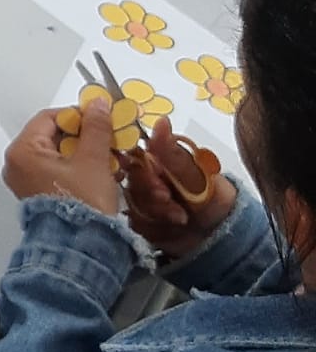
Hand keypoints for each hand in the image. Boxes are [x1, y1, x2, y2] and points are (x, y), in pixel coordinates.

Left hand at [4, 99, 120, 214]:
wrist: (81, 248)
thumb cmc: (82, 206)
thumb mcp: (93, 159)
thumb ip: (95, 128)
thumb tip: (97, 105)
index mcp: (23, 151)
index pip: (50, 118)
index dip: (77, 115)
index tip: (99, 117)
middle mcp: (18, 165)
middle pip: (53, 135)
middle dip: (85, 136)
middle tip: (107, 136)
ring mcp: (26, 181)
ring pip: (59, 154)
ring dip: (85, 152)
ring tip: (110, 155)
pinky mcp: (38, 194)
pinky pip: (58, 170)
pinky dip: (79, 167)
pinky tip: (102, 170)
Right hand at [122, 117, 236, 258]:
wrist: (220, 231)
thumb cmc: (210, 195)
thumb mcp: (194, 173)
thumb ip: (171, 152)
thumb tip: (162, 120)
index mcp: (155, 158)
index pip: (133, 158)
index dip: (142, 172)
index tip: (159, 182)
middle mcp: (143, 176)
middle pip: (131, 183)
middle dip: (151, 196)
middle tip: (170, 202)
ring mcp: (141, 199)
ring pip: (133, 205)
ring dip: (157, 213)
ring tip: (180, 218)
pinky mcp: (141, 221)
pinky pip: (136, 224)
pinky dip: (156, 228)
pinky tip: (172, 227)